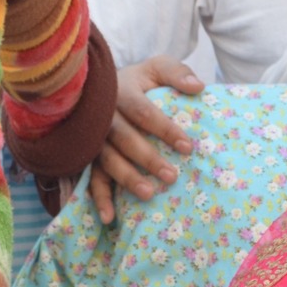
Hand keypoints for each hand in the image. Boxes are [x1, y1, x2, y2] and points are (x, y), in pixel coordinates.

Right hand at [85, 55, 203, 223]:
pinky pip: (90, 177)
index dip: (164, 129)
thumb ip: (176, 73)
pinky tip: (109, 217)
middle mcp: (103, 116)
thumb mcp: (156, 69)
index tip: (187, 147)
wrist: (100, 86)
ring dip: (126, 178)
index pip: (143, 112)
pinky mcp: (87, 156)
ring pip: (107, 160)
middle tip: (171, 177)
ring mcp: (92, 138)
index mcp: (121, 92)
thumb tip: (199, 87)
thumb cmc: (138, 82)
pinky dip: (98, 198)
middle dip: (147, 159)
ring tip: (148, 195)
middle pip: (124, 139)